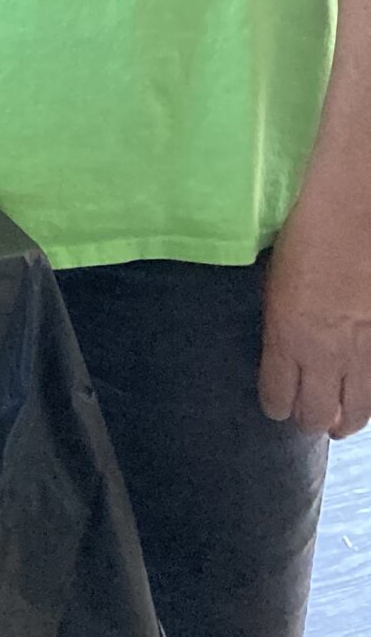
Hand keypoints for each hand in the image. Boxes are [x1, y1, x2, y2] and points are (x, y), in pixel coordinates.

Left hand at [260, 184, 370, 435]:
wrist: (355, 214)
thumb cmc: (307, 234)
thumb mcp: (275, 282)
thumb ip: (279, 324)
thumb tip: (281, 347)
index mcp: (285, 337)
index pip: (277, 398)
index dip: (275, 406)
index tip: (275, 405)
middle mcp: (323, 355)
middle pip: (314, 416)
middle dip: (307, 420)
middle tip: (307, 417)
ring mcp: (362, 354)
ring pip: (354, 415)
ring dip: (343, 421)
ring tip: (337, 422)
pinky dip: (370, 401)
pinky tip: (364, 399)